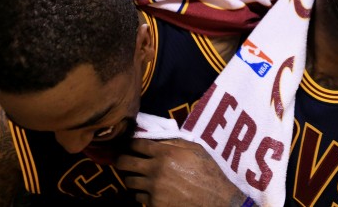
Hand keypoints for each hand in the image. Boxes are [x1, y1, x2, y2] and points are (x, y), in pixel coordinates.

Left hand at [116, 139, 247, 206]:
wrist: (216, 200)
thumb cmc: (209, 172)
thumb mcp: (195, 149)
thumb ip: (174, 141)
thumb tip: (156, 136)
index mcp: (166, 153)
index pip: (136, 144)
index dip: (129, 142)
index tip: (129, 144)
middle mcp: (155, 169)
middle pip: (124, 162)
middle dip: (120, 159)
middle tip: (123, 159)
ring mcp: (153, 188)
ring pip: (128, 181)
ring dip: (132, 177)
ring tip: (138, 175)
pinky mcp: (154, 204)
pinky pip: (137, 197)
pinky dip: (141, 193)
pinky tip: (150, 190)